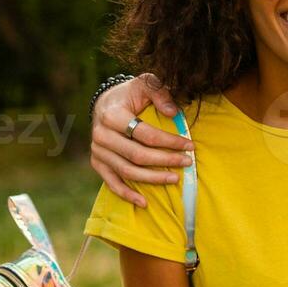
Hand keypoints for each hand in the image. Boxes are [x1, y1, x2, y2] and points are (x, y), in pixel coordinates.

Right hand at [90, 73, 192, 207]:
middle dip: (165, 161)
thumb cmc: (130, 94)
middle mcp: (101, 135)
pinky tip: (144, 202)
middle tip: (187, 163)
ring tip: (175, 179)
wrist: (106, 103)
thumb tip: (173, 112)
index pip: (145, 134)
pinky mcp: (97, 163)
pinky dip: (127, 194)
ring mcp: (98, 151)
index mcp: (112, 115)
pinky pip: (111, 182)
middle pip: (138, 155)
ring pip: (127, 171)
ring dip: (152, 179)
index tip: (190, 146)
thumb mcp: (145, 83)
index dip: (169, 142)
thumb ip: (160, 92)